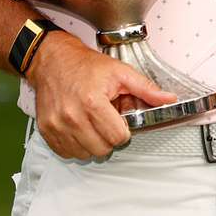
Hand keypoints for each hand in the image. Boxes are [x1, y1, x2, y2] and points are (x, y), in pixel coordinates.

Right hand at [27, 34, 177, 159]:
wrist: (53, 61)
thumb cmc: (85, 66)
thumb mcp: (120, 72)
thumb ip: (146, 89)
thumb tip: (169, 99)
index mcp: (93, 102)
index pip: (118, 137)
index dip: (123, 129)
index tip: (119, 120)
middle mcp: (72, 116)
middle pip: (102, 149)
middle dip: (109, 137)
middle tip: (106, 120)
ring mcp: (57, 125)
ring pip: (84, 154)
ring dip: (92, 143)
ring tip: (92, 122)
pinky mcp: (46, 130)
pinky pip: (66, 152)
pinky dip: (76, 145)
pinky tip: (79, 128)